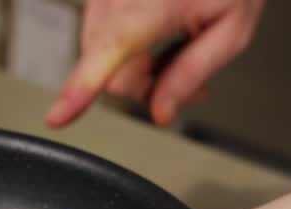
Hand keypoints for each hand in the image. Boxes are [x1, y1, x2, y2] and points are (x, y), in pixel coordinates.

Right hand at [45, 0, 265, 127]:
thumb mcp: (232, 29)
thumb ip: (191, 73)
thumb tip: (160, 112)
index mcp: (156, 1)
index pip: (111, 51)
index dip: (82, 89)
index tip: (58, 116)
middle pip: (108, 67)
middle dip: (141, 84)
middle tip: (185, 83)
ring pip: (100, 54)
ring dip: (133, 66)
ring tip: (175, 51)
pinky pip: (101, 34)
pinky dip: (126, 46)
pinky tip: (157, 35)